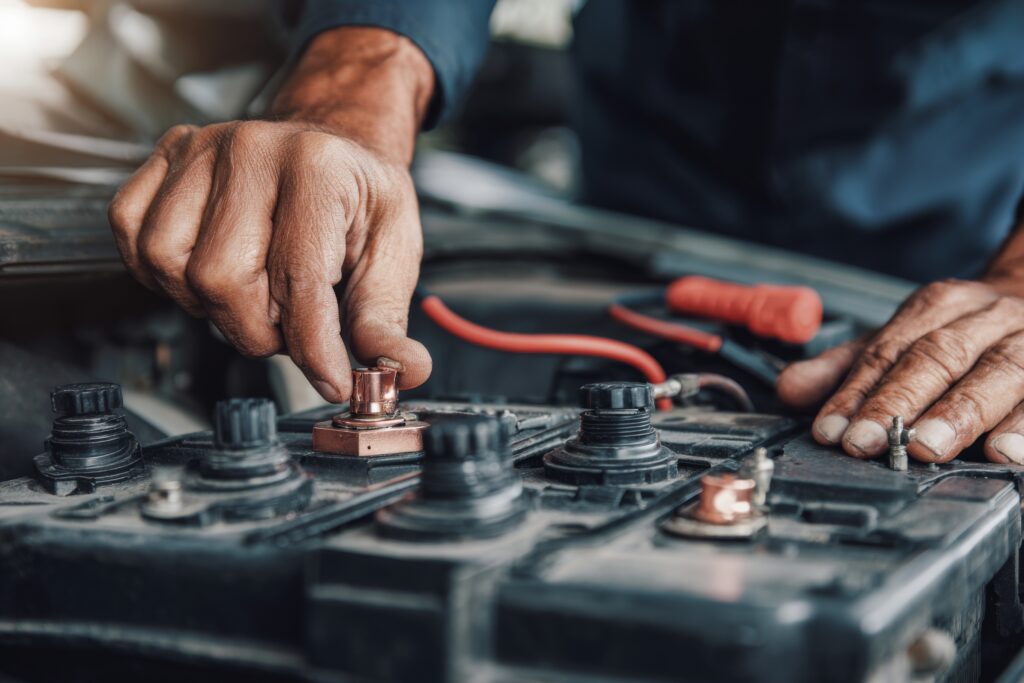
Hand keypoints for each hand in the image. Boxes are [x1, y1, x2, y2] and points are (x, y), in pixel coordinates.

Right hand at [107, 27, 435, 401]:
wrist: (329, 146)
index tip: (331, 381)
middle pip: (222, 279)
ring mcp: (199, 151)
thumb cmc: (359, 198)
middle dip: (259, 329)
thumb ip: (385, 318)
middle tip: (291, 323)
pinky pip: (134, 241)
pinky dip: (166, 277)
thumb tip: (401, 370)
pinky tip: (209, 274)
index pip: (299, 279)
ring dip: (212, 306)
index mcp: (319, 168)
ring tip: (256, 294)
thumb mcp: (393, 253)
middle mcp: (251, 150)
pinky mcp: (163, 162)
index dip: (313, 348)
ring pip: (170, 266)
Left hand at [777, 278, 1023, 463]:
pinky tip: (1007, 453)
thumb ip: (846, 369)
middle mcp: (988, 318)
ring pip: (1001, 374)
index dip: (859, 392)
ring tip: (930, 448)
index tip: (834, 429)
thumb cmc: (964, 332)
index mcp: (940, 306)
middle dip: (902, 402)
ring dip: (962, 415)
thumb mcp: (901, 339)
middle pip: (941, 357)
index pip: (890, 350)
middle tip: (874, 441)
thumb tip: (790, 389)